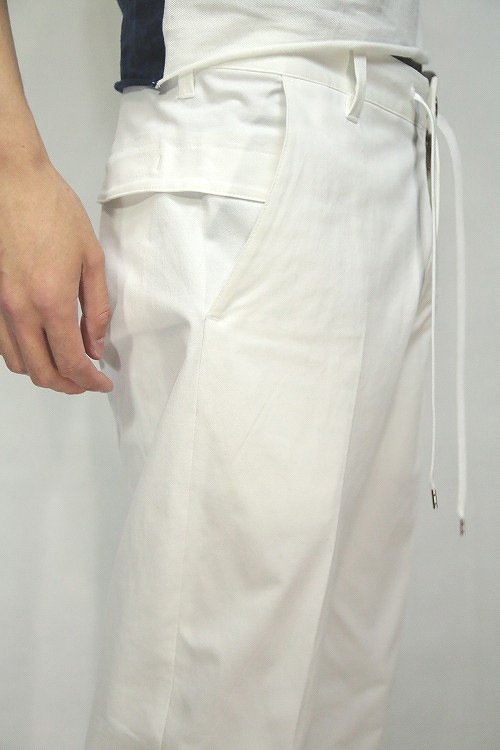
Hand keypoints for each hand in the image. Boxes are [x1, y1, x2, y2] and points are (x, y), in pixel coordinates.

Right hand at [0, 156, 112, 394]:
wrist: (13, 182)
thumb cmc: (54, 211)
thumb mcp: (91, 260)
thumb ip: (96, 310)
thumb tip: (96, 346)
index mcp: (51, 302)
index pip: (71, 362)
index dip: (90, 381)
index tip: (103, 383)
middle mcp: (20, 311)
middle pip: (41, 373)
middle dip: (68, 385)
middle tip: (87, 381)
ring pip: (18, 363)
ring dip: (44, 372)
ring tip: (66, 366)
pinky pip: (2, 344)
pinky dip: (23, 355)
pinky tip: (40, 346)